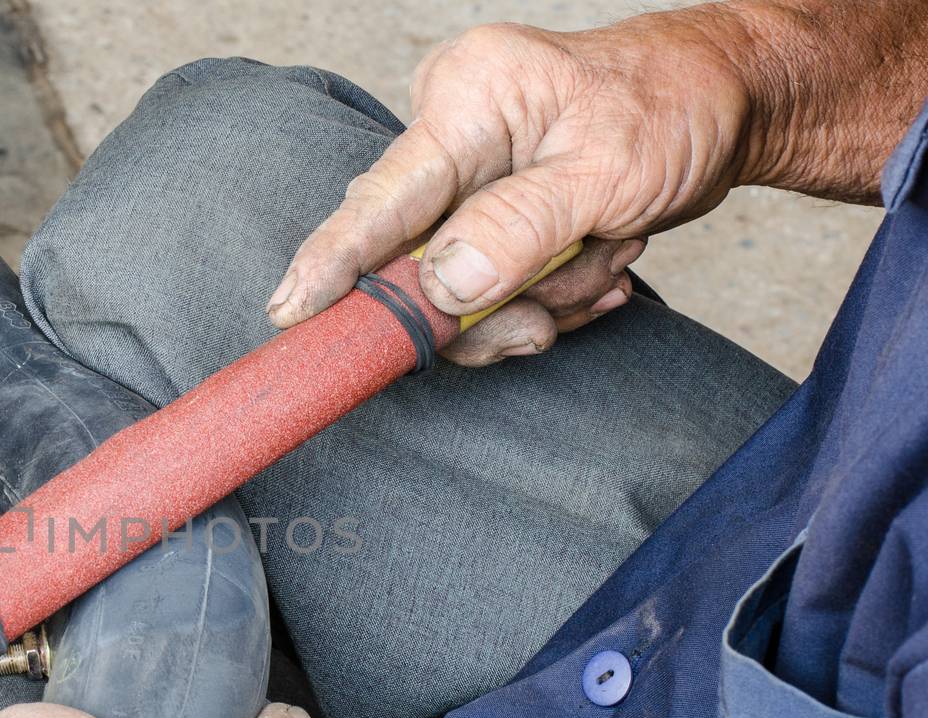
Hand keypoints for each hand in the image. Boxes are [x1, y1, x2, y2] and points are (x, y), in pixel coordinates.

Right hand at [267, 11, 760, 364]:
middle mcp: (455, 134)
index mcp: (469, 98)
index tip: (290, 311)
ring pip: (462, 286)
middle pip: (420, 260)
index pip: (384, 196)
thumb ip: (521, 227)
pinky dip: (549, 294)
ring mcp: (471, 178)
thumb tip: (442, 283)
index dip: (334, 261)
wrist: (728, 103)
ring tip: (606, 255)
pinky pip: (493, 287)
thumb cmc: (677, 109)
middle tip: (546, 318)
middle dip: (491, 301)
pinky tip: (599, 265)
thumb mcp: (610, 171)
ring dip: (540, 296)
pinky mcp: (491, 213)